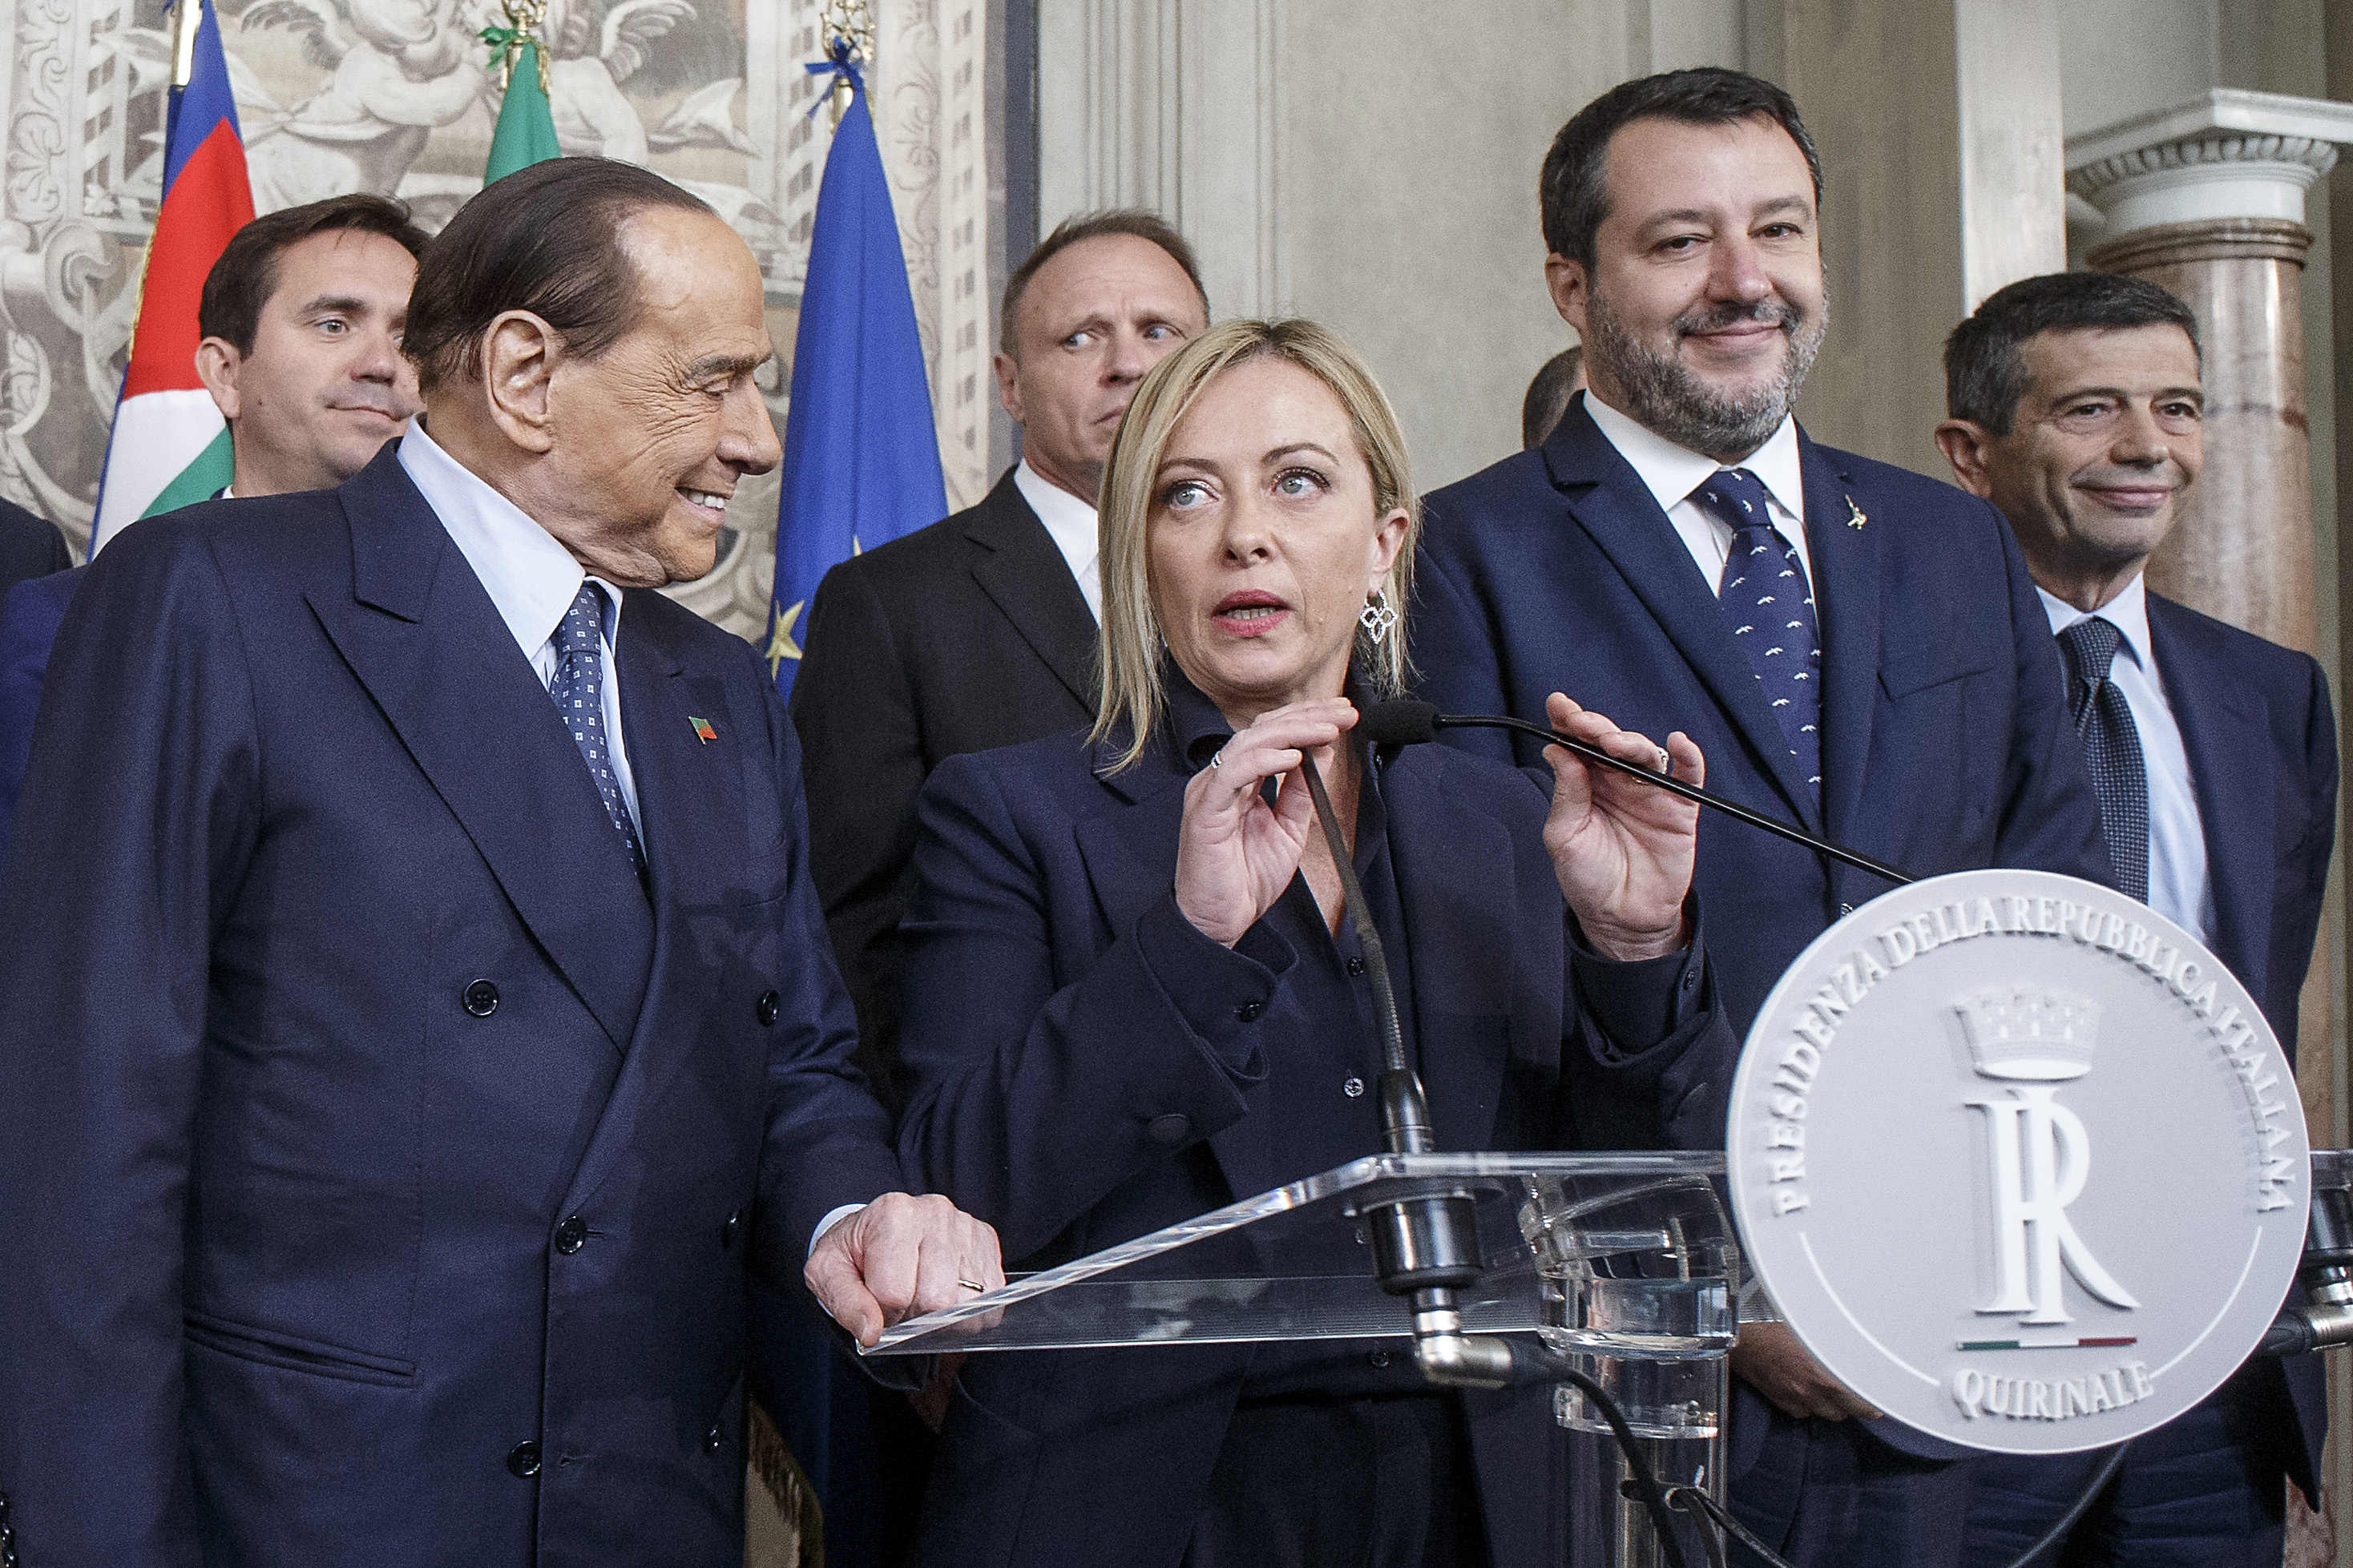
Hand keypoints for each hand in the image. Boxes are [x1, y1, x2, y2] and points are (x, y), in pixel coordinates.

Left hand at [804, 1192, 1003, 1348]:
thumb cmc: (852, 1254)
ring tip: (922, 1297)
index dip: (882, 1312)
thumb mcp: (827, 1273)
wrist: (872, 1230)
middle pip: (937, 1298)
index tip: (875, 1302)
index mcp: (894, 1213)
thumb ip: (845, 1303)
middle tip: (900, 1302)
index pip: (895, 1292)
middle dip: (915, 1315)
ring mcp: (966, 1226)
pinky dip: (969, 1311)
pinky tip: (947, 1295)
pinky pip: (992, 1297)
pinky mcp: (987, 1241)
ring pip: (969, 1301)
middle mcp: (936, 1212)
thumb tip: (872, 1333)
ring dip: (943, 1316)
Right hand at [1173, 698, 1353, 945]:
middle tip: (1345, 714)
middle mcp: (1222, 778)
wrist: (1218, 922)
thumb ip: (1302, 792)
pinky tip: (1294, 758)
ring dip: (1293, 732)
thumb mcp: (1288, 830)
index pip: (1272, 734)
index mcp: (1240, 780)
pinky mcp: (1205, 811)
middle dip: (1308, 716)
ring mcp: (1210, 791)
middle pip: (1263, 729)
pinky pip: (1233, 773)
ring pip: (1249, 742)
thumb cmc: (1244, 881)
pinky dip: (1265, 760)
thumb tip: (1323, 752)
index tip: (1344, 714)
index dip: (1308, 718)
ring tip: (1328, 730)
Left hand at [1539, 693, 1701, 960]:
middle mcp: (1617, 782)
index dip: (1569, 722)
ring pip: (1644, 753)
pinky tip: (1678, 742)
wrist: (1621, 918)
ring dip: (1630, 741)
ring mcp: (1649, 792)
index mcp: (1586, 784)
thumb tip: (1557, 751)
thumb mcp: (1564, 837)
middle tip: (1581, 723)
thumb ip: (1566, 794)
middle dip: (1595, 727)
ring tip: (1613, 743)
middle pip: (1610, 742)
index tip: (1557, 705)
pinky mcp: (1678, 808)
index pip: (1578, 745)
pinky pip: (1688, 776)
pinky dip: (1688, 757)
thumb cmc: (1587, 878)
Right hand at [1730, 1322, 1882, 1420]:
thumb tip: (1854, 1342)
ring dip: (1829, 1404)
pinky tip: (1806, 1390)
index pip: (1859, 1402)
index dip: (1871, 1406)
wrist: (1739, 1337)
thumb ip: (1833, 1345)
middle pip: (1844, 1412)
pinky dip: (1808, 1404)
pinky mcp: (1781, 1402)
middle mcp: (1811, 1391)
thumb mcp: (1810, 1329)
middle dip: (1851, 1405)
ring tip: (1829, 1389)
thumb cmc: (1771, 1325)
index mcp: (1823, 1374)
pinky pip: (1803, 1412)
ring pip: (1824, 1413)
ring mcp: (1795, 1399)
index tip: (1878, 1407)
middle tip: (1857, 1396)